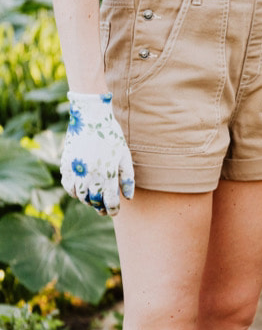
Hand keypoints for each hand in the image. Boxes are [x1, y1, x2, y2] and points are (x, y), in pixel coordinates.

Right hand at [61, 92, 134, 215]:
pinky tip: (81, 190)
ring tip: (94, 200)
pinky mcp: (65, 165)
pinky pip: (68, 186)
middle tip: (104, 209)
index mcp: (107, 174)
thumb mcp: (125, 156)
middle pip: (94, 201)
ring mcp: (76, 170)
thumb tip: (128, 198)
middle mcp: (90, 175)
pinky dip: (74, 191)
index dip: (113, 209)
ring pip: (79, 196)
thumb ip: (127, 178)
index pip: (109, 201)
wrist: (90, 117)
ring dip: (87, 200)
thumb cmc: (111, 136)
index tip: (114, 211)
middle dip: (100, 207)